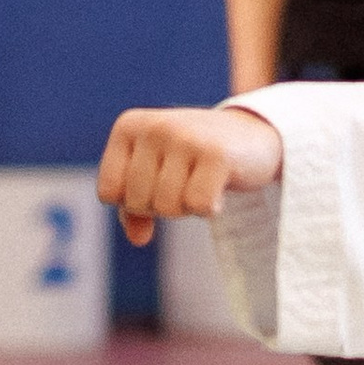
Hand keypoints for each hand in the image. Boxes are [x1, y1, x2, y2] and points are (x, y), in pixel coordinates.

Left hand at [97, 103, 283, 241]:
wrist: (254, 135)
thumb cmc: (195, 158)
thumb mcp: (156, 173)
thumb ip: (133, 207)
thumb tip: (137, 239)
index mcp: (130, 125)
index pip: (109, 192)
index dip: (134, 202)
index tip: (159, 182)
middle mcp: (155, 126)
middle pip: (138, 203)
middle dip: (162, 206)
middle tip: (186, 182)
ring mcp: (185, 137)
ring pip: (167, 207)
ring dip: (187, 207)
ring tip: (202, 182)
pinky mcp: (217, 154)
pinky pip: (198, 206)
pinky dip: (210, 208)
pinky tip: (219, 188)